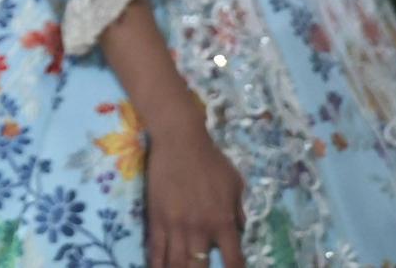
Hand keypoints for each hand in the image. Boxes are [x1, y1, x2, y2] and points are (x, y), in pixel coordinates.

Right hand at [143, 110, 243, 267]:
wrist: (179, 141)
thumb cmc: (211, 160)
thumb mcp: (235, 184)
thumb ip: (238, 211)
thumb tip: (240, 231)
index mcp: (223, 222)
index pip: (234, 261)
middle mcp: (200, 229)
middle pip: (200, 267)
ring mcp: (175, 225)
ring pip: (175, 264)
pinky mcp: (156, 219)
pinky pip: (155, 250)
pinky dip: (156, 264)